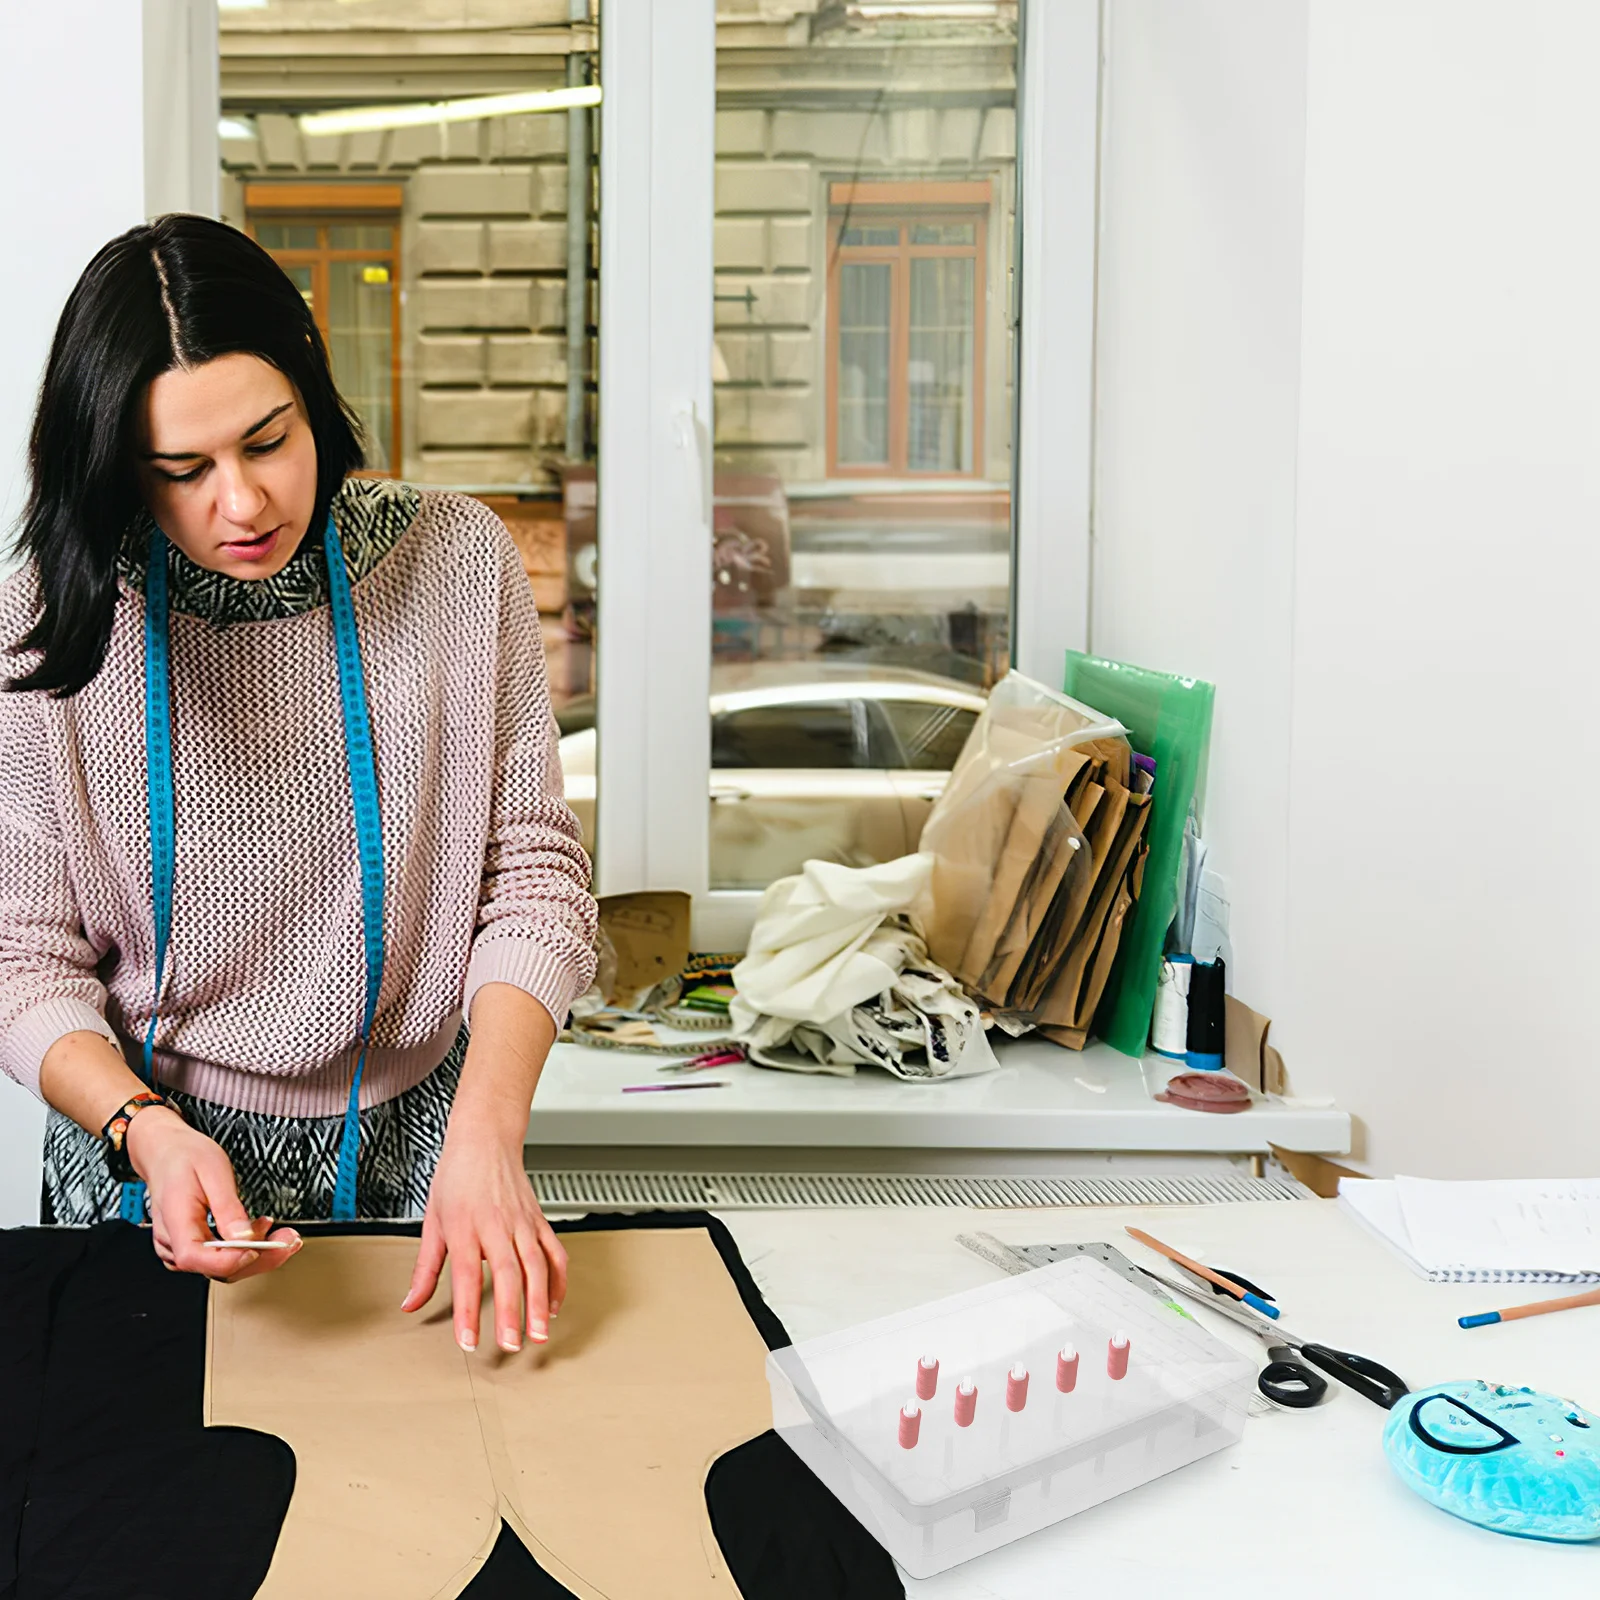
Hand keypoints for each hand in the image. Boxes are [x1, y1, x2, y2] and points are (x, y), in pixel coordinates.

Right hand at [126, 1107, 301, 1281]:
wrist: (166, 1152)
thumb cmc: (186, 1157)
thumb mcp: (214, 1171)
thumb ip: (229, 1208)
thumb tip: (244, 1238)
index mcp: (174, 1221)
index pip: (195, 1257)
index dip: (230, 1260)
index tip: (260, 1250)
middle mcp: (172, 1241)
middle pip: (215, 1267)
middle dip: (258, 1258)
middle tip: (290, 1240)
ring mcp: (180, 1247)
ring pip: (220, 1266)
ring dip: (256, 1255)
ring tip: (280, 1233)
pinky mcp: (191, 1246)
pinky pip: (218, 1257)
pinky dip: (243, 1250)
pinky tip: (260, 1234)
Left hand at [401, 1128, 566, 1353]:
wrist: (486, 1138)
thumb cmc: (457, 1176)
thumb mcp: (432, 1220)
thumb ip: (425, 1268)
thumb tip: (410, 1303)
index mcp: (464, 1227)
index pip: (466, 1275)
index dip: (467, 1311)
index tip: (469, 1341)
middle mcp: (496, 1225)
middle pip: (508, 1273)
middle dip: (512, 1311)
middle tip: (512, 1343)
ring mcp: (522, 1223)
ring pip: (537, 1265)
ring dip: (540, 1302)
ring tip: (538, 1333)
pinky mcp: (539, 1221)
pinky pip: (555, 1253)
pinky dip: (558, 1281)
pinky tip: (552, 1305)